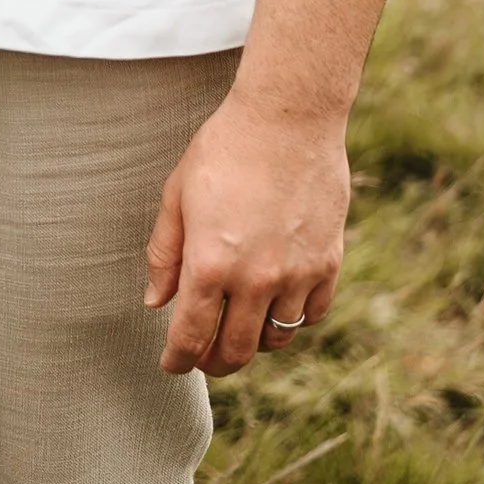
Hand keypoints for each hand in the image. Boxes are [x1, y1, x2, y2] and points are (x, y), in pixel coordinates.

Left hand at [145, 89, 348, 374]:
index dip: (178, 360)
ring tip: (239, 328)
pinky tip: (277, 305)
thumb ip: (164, 254)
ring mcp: (296, 275)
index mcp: (209, 264)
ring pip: (276, 339)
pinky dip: (293, 319)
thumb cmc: (223, 150)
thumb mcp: (177, 196)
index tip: (172, 364)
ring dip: (254, 343)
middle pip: (236, 351)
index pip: (191, 337)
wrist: (287, 119)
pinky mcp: (328, 263)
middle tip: (203, 357)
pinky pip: (312, 314)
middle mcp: (255, 279)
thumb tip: (156, 302)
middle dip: (214, 363)